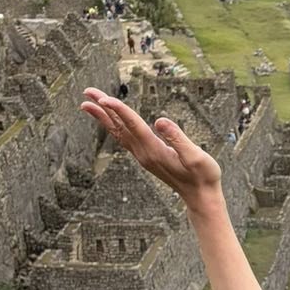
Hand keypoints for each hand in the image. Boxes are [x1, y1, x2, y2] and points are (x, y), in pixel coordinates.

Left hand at [80, 87, 222, 209]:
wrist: (200, 197)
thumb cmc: (203, 176)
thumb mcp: (196, 156)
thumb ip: (177, 138)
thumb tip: (160, 120)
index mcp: (154, 150)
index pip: (133, 125)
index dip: (119, 110)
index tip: (104, 98)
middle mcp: (144, 153)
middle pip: (119, 127)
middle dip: (103, 108)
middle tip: (87, 92)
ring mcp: (143, 156)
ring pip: (118, 133)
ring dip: (104, 116)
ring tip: (89, 103)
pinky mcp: (146, 157)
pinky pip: (124, 139)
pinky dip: (113, 126)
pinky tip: (110, 120)